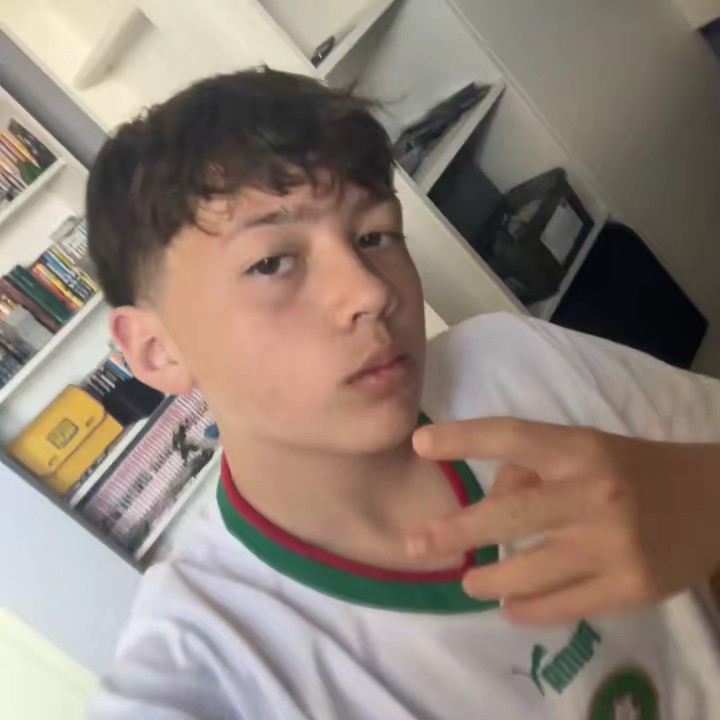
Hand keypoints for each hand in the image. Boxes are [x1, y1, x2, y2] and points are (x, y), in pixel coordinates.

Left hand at [407, 418, 719, 624]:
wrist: (712, 501)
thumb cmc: (632, 468)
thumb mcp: (585, 449)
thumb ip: (534, 469)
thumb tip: (486, 500)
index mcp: (580, 449)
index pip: (512, 436)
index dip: (463, 438)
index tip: (420, 443)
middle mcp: (594, 493)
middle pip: (509, 515)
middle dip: (456, 532)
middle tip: (418, 544)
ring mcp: (613, 545)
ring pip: (530, 571)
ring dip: (488, 580)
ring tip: (467, 581)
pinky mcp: (631, 588)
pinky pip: (563, 605)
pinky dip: (528, 609)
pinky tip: (509, 607)